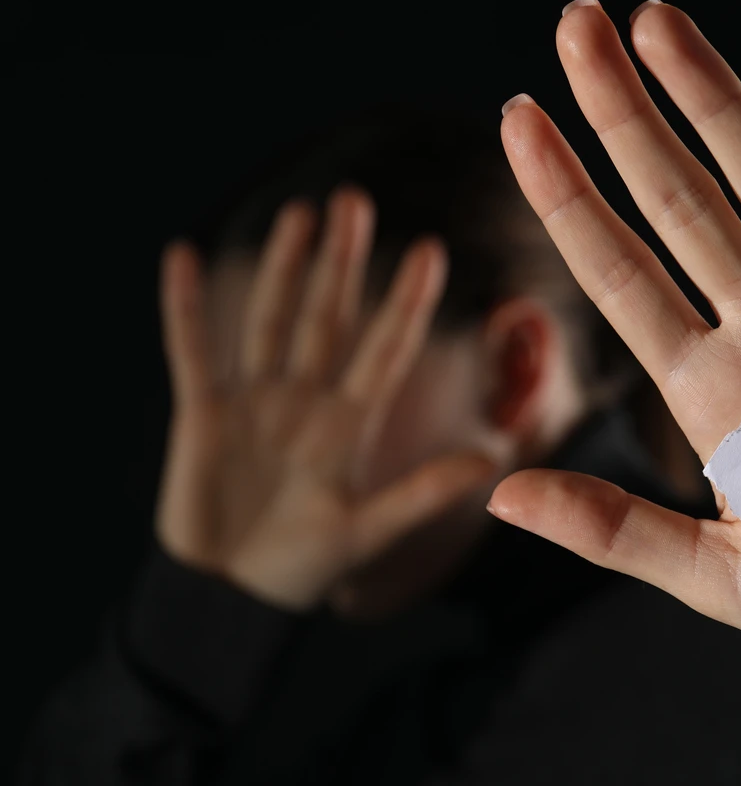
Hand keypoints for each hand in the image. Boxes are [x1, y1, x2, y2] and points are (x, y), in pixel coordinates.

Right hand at [156, 188, 495, 609]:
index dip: (406, 303)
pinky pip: (194, 351)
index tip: (432, 252)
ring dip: (283, 267)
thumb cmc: (302, 567)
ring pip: (272, 320)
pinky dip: (185, 308)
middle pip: (329, 318)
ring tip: (301, 212)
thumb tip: (494, 461)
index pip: (385, 350)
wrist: (230, 599)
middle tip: (357, 202)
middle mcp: (306, 401)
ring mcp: (255, 402)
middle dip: (343, 262)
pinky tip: (185, 256)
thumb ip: (424, 492)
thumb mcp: (368, 529)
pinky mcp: (203, 413)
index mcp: (350, 425)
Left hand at [492, 0, 740, 665]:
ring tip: (655, 21)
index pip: (618, 271)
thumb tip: (498, 497)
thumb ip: (613, 531)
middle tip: (574, 25)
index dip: (565, 196)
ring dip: (715, 97)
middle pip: (679, 199)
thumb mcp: (718, 578)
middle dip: (623, 115)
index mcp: (709, 387)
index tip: (515, 118)